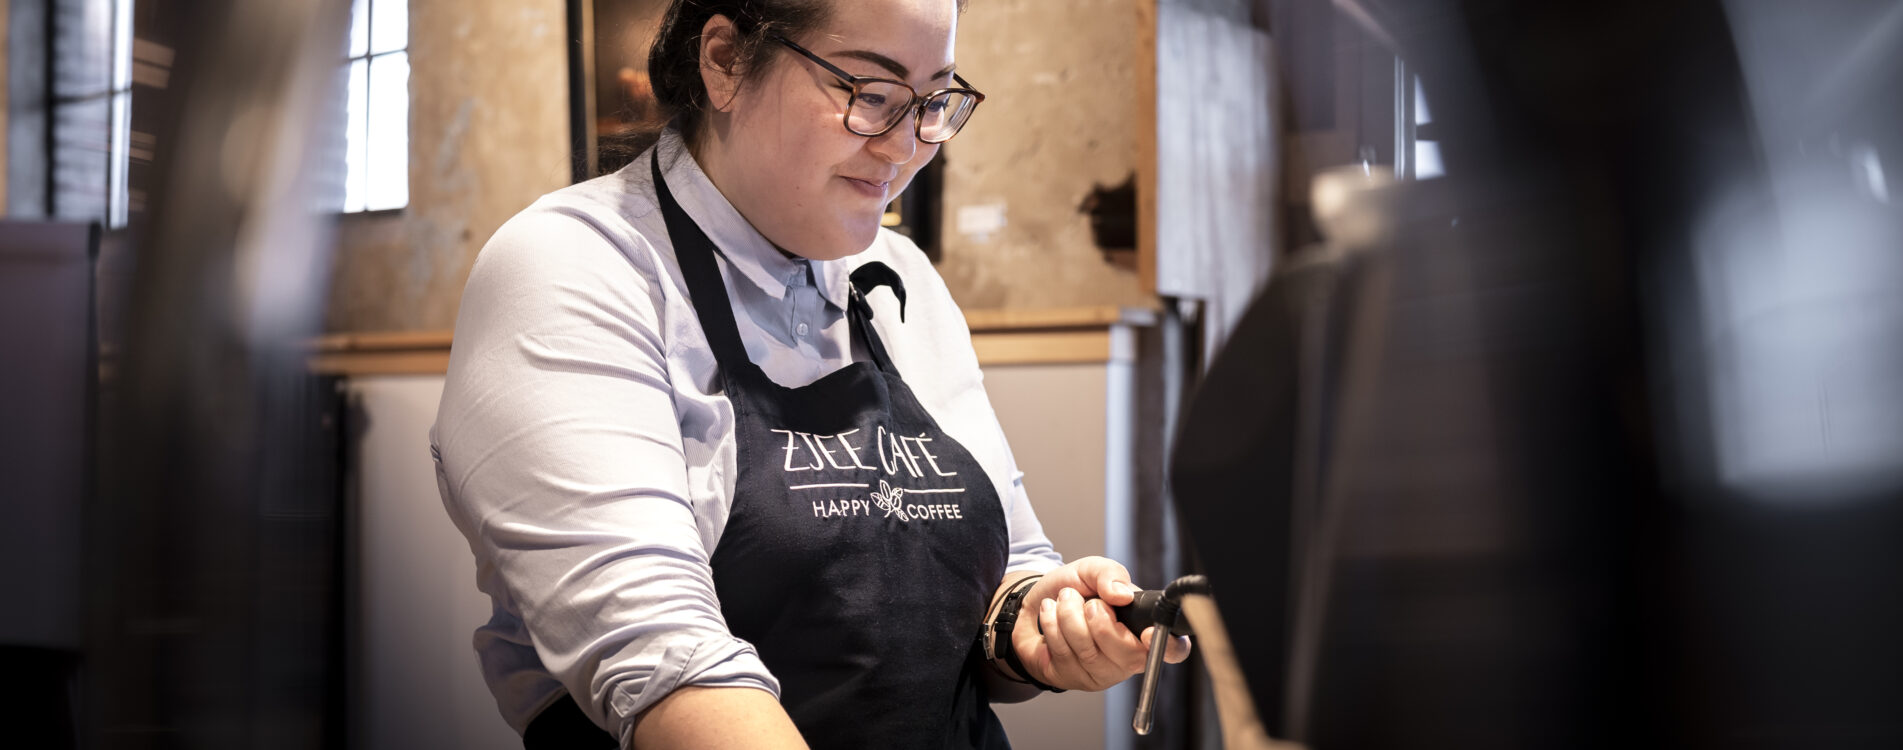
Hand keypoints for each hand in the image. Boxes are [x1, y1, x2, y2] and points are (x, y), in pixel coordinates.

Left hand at [1010, 557, 1192, 691]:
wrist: (1034, 602)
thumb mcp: (1092, 570)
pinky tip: (1051, 615)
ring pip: (1089, 651)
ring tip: (1065, 601)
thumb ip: (1110, 574)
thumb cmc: (1072, 590)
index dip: (1168, 646)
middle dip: (1097, 616)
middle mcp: (1127, 658)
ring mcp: (1101, 673)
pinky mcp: (1073, 680)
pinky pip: (1063, 654)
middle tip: (1088, 601)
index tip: (1148, 633)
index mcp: (1143, 630)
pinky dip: (1052, 624)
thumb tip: (1122, 595)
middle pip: (1126, 653)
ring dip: (1068, 614)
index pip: (1174, 650)